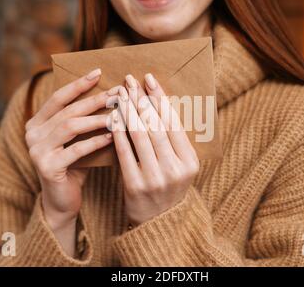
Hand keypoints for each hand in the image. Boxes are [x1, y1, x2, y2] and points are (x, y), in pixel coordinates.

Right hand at [25, 68, 118, 231]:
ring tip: (118, 113)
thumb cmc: (75, 166)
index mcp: (37, 123)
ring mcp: (36, 151)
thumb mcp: (77, 140)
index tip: (98, 72)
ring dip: (97, 119)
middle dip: (95, 100)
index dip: (78, 84)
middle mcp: (32, 134)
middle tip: (118, 94)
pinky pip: (75, 150)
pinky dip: (95, 141)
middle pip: (67, 110)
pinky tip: (113, 136)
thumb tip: (112, 96)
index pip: (58, 97)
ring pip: (70, 127)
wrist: (62, 201)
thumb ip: (84, 121)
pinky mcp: (47, 167)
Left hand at [111, 74, 199, 225]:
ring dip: (128, 110)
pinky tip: (112, 116)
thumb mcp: (180, 166)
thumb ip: (173, 140)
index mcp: (190, 161)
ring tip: (120, 93)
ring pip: (140, 135)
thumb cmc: (168, 186)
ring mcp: (155, 178)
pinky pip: (124, 152)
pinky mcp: (135, 185)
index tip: (149, 79)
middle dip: (141, 99)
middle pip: (156, 125)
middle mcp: (175, 169)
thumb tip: (156, 102)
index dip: (160, 98)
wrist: (158, 223)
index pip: (173, 122)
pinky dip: (118, 132)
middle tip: (129, 80)